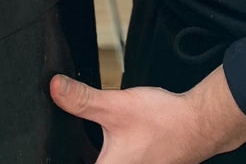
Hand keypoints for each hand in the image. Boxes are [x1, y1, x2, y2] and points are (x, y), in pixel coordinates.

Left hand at [50, 67, 245, 163]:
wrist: (199, 124)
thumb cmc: (162, 121)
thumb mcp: (116, 106)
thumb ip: (83, 100)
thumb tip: (55, 88)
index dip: (61, 157)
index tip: (46, 152)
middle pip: (87, 161)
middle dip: (77, 149)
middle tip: (69, 139)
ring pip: (103, 161)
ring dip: (92, 149)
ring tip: (89, 137)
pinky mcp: (140, 163)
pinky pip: (115, 159)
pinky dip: (107, 150)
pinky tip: (108, 136)